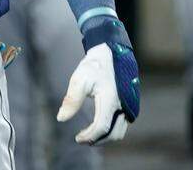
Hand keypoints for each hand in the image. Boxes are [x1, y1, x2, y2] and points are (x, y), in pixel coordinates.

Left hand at [58, 19, 139, 144]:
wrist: (111, 53)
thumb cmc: (93, 66)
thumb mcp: (79, 80)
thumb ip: (71, 100)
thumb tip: (61, 118)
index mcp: (110, 99)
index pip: (101, 127)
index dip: (89, 136)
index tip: (77, 138)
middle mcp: (124, 105)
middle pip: (113, 134)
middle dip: (97, 140)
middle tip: (81, 139)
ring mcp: (130, 106)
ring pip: (120, 131)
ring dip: (105, 137)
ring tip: (88, 134)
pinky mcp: (131, 105)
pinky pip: (123, 124)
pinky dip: (111, 129)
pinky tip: (98, 125)